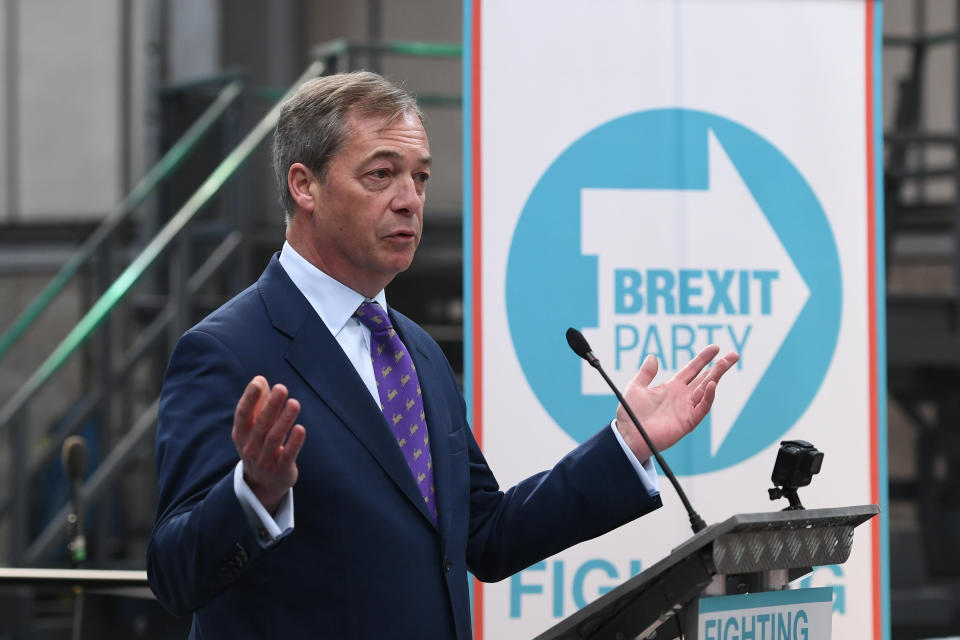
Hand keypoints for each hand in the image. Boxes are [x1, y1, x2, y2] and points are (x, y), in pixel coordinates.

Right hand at [232, 376, 305, 513]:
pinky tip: (300, 428)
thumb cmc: (259, 446)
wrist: (262, 484)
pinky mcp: (280, 470)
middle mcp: (250, 447)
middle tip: (281, 388)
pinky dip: (293, 442)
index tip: (258, 382)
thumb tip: (260, 379)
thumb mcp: (254, 428)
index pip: (243, 414)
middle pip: (260, 424)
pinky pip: (287, 455)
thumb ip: (258, 404)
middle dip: (271, 406)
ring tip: (294, 403)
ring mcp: (264, 460)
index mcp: (241, 434)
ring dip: (284, 420)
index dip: (249, 398)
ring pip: (274, 438)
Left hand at [616, 346, 738, 461]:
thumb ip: (646, 373)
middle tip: (734, 355)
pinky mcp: (687, 422)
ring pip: (706, 390)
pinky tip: (712, 384)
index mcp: (672, 388)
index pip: (692, 369)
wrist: (628, 436)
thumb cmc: (630, 415)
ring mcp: (686, 409)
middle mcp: (682, 397)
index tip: (715, 348)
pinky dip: (708, 397)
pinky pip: (701, 408)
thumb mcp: (636, 388)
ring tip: (724, 363)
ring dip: (716, 376)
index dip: (703, 358)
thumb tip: (652, 356)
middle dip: (720, 367)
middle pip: (705, 378)